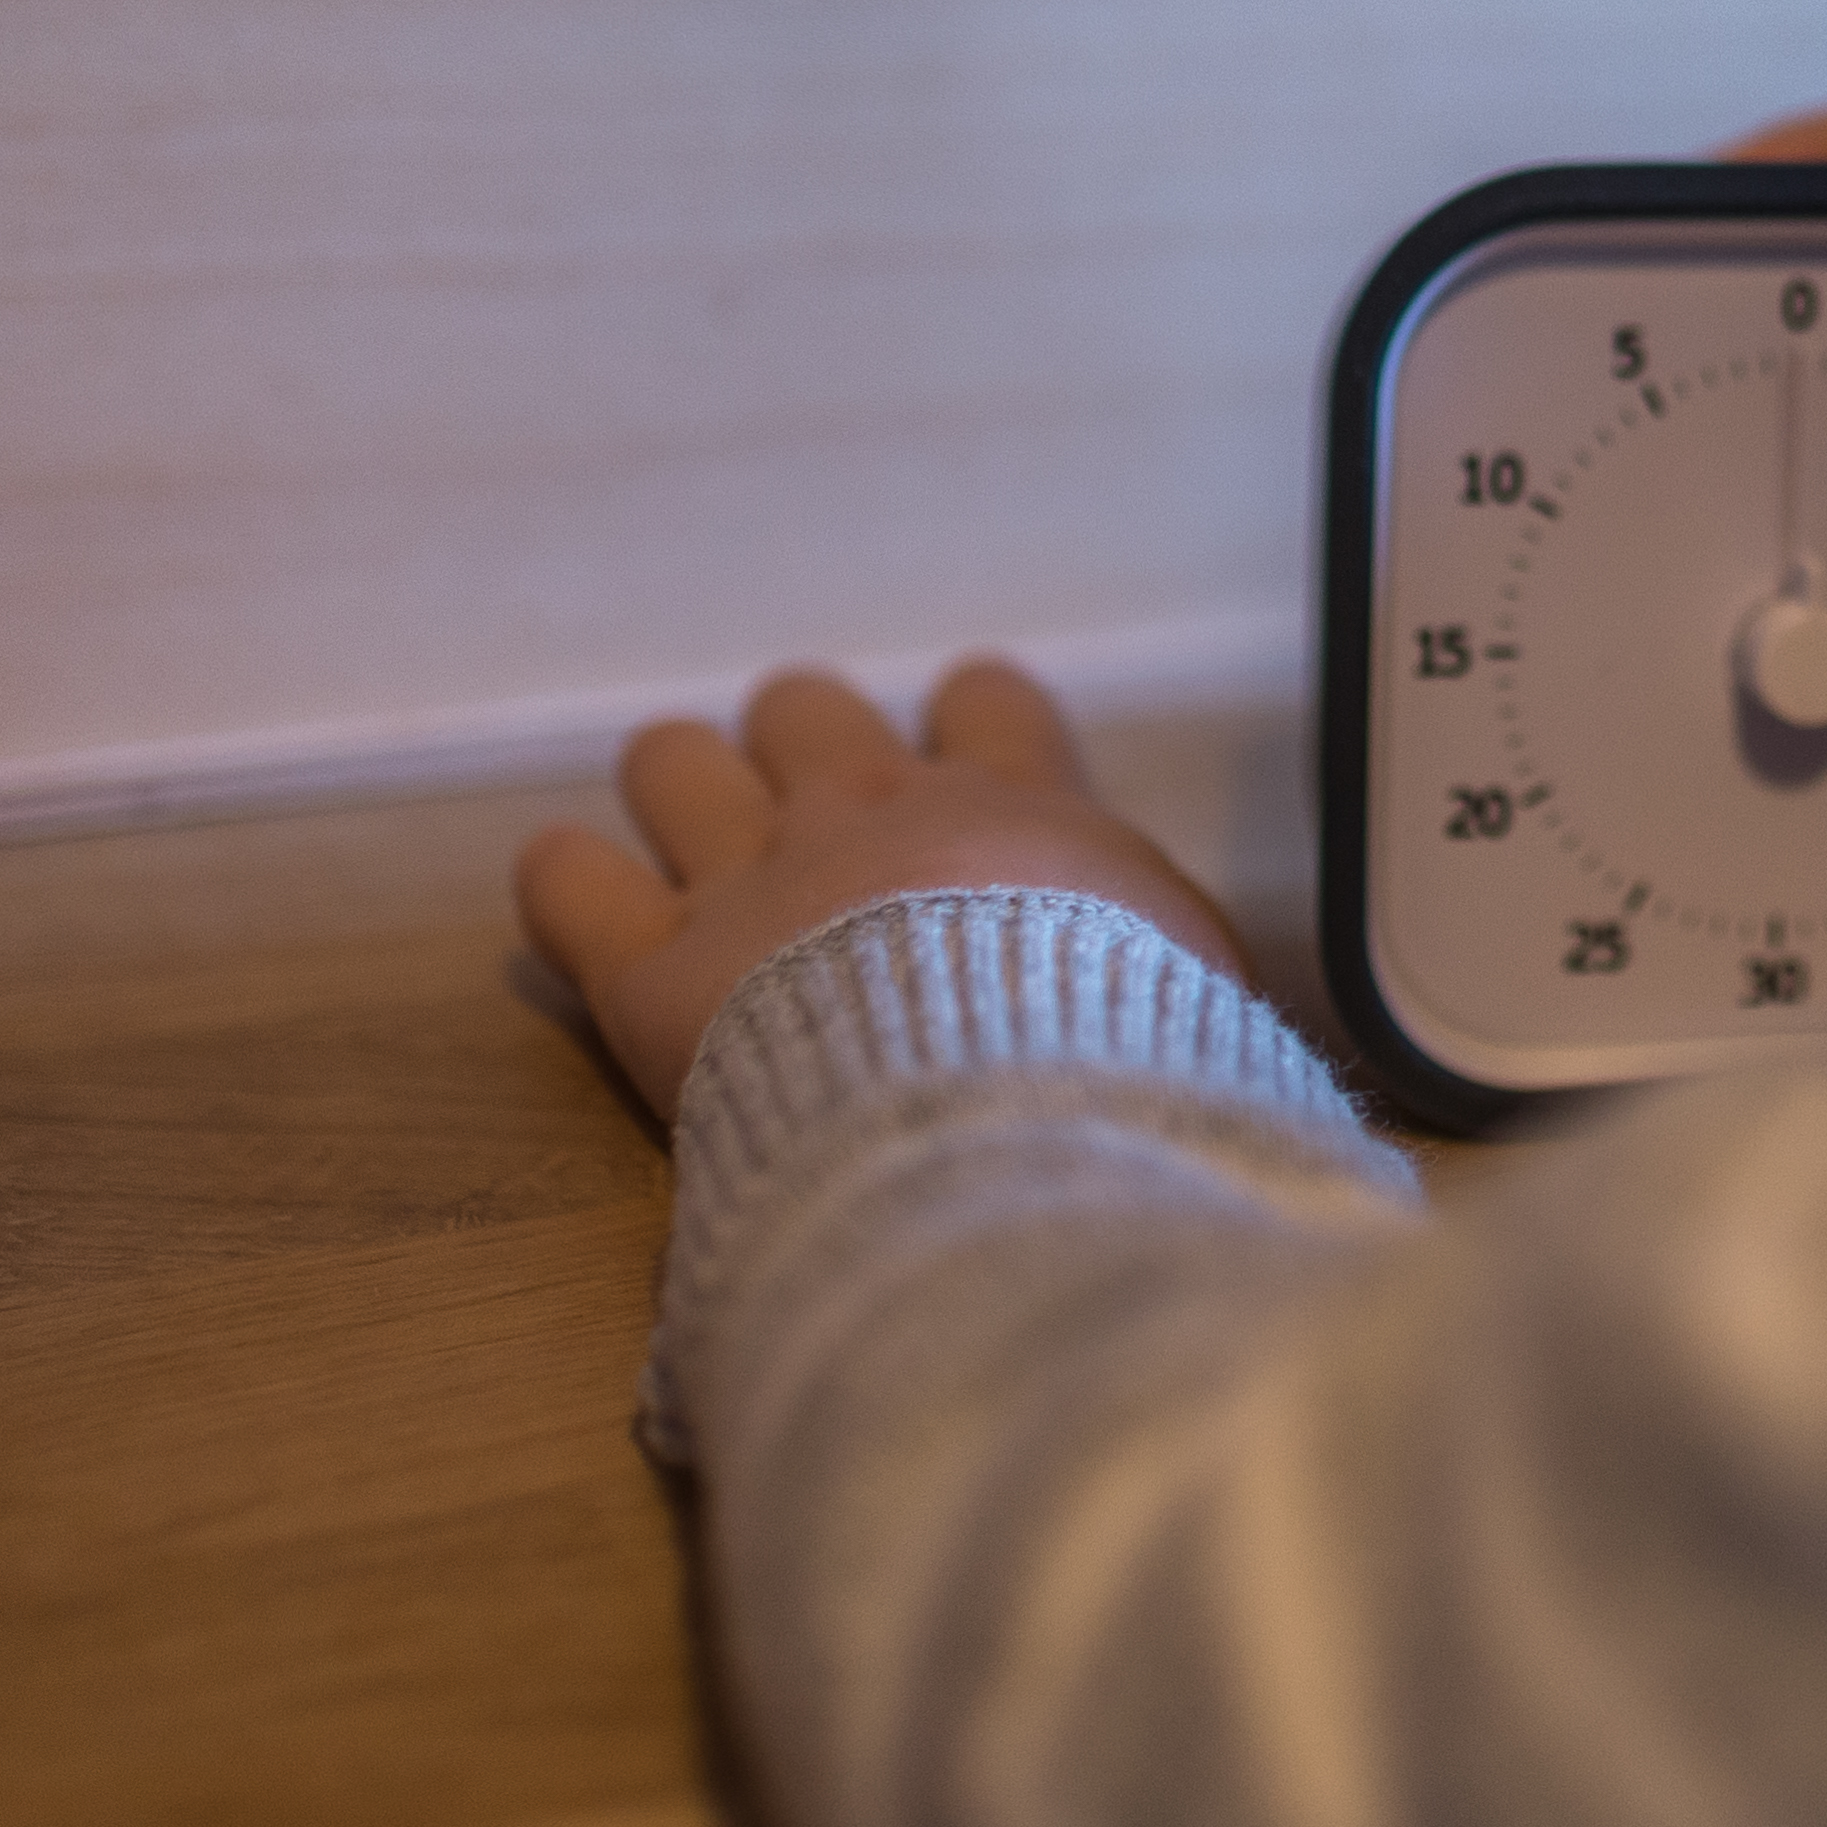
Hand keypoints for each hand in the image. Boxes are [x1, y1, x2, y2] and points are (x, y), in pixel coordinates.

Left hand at [514, 659, 1251, 1120]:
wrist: (1014, 1123)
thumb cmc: (1136, 1069)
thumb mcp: (1216, 1009)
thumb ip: (1195, 990)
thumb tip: (1262, 1067)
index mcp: (1017, 813)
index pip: (986, 703)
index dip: (965, 729)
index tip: (964, 783)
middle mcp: (874, 815)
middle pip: (802, 708)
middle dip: (797, 755)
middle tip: (811, 844)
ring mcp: (753, 879)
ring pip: (670, 761)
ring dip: (677, 799)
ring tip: (694, 872)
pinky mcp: (651, 969)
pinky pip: (563, 882)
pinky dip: (566, 886)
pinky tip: (586, 912)